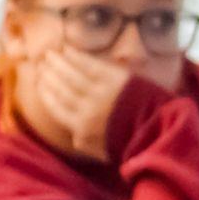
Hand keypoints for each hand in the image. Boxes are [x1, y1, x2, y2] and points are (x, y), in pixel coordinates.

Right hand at [32, 46, 130, 161]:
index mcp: (81, 126)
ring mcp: (101, 91)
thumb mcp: (102, 150)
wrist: (160, 130)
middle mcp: (86, 107)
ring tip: (49, 54)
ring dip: (58, 63)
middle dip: (48, 75)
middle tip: (40, 64)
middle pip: (60, 88)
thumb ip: (83, 142)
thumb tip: (72, 134)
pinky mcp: (115, 79)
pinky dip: (76, 57)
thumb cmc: (130, 142)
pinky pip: (90, 65)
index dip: (44, 93)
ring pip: (71, 74)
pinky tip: (67, 50)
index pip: (55, 106)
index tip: (38, 83)